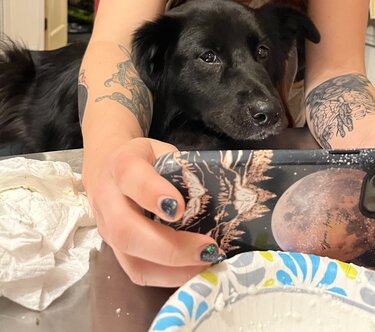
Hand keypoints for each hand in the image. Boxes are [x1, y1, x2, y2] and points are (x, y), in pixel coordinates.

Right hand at [83, 137, 224, 286]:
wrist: (107, 168)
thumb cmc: (145, 159)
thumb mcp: (162, 151)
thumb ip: (181, 169)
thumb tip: (215, 196)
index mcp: (121, 164)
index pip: (130, 177)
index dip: (152, 193)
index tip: (180, 208)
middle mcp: (107, 198)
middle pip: (126, 230)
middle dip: (169, 246)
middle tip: (206, 248)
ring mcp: (105, 228)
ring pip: (130, 260)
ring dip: (171, 269)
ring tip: (204, 264)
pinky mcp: (113, 250)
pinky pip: (136, 271)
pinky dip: (167, 277)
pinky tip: (191, 270)